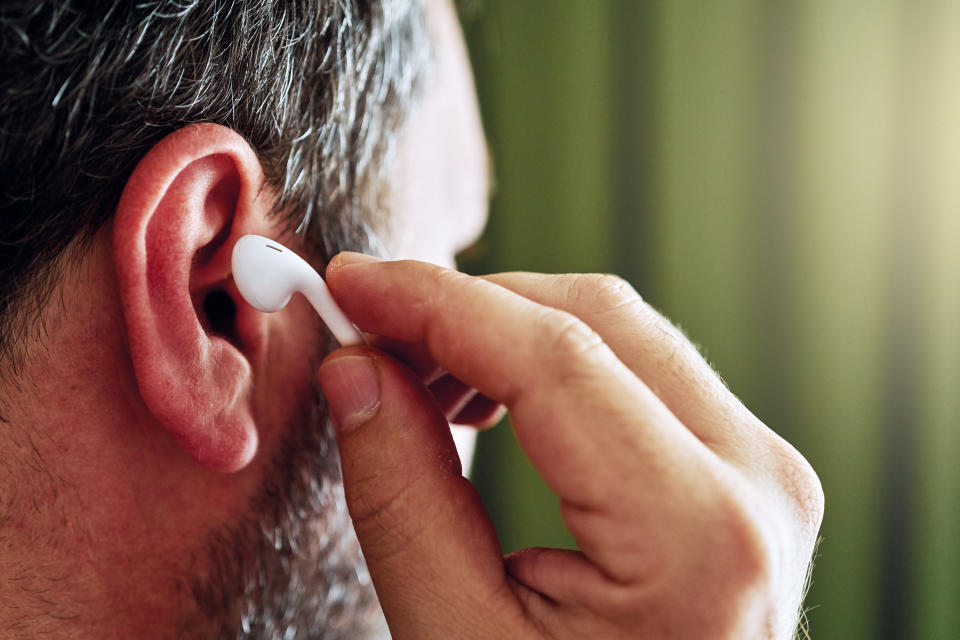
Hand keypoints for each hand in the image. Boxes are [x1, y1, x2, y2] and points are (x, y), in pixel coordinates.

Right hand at [317, 253, 823, 638]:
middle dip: (466, 308)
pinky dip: (549, 361)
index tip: (353, 284)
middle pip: (594, 318)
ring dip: (505, 329)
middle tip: (370, 331)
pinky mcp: (744, 468)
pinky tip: (485, 396)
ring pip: (619, 328)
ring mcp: (760, 468)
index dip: (436, 304)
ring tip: (416, 376)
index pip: (553, 359)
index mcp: (697, 538)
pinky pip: (640, 367)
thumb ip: (404, 500)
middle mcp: (754, 481)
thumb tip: (358, 372)